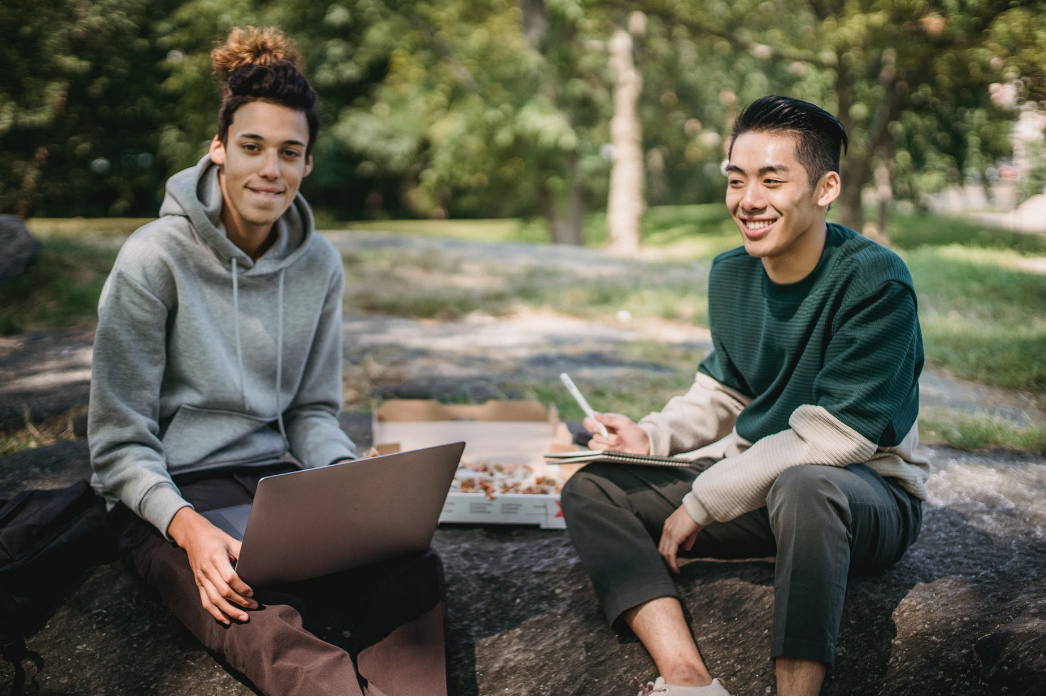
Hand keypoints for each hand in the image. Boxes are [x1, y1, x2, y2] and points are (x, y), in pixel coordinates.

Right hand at [167, 507, 256, 624]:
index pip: (229, 578)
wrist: (193, 537)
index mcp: (216, 558)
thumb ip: (243, 552)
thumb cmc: (216, 538)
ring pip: (214, 600)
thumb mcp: (231, 541)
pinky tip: (226, 620)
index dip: (241, 587)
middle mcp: (206, 570)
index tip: (253, 592)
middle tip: (254, 606)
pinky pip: (205, 602)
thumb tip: (258, 564)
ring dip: (229, 611)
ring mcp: (201, 579)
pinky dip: (215, 613)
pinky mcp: (198, 584)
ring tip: (242, 617)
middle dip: (239, 601)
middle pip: (223, 592)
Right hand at [583, 412, 650, 453]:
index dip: (590, 424)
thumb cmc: (635, 432)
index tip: (597, 428)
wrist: (643, 448)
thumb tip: (594, 414)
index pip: (589, 421)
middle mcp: (601, 433)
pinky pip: (597, 452)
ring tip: (620, 443)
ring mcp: (603, 443)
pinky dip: (606, 450)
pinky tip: (616, 449)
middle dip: (606, 436)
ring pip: (594, 444)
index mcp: (604, 423)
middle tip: (618, 436)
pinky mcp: (604, 453)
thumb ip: (608, 418)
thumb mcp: (623, 422)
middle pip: (593, 434)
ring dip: (608, 443)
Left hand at [658, 505, 702, 573]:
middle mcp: (666, 529)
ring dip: (669, 563)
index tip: (671, 562)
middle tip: (672, 569)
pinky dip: (672, 563)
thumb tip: (686, 549)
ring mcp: (669, 532)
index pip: (663, 543)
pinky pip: (671, 553)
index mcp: (669, 525)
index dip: (666, 553)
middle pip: (662, 548)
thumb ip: (688, 539)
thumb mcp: (692, 530)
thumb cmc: (698, 515)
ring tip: (675, 571)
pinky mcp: (674, 536)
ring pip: (665, 552)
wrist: (700, 507)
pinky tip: (676, 569)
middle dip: (666, 560)